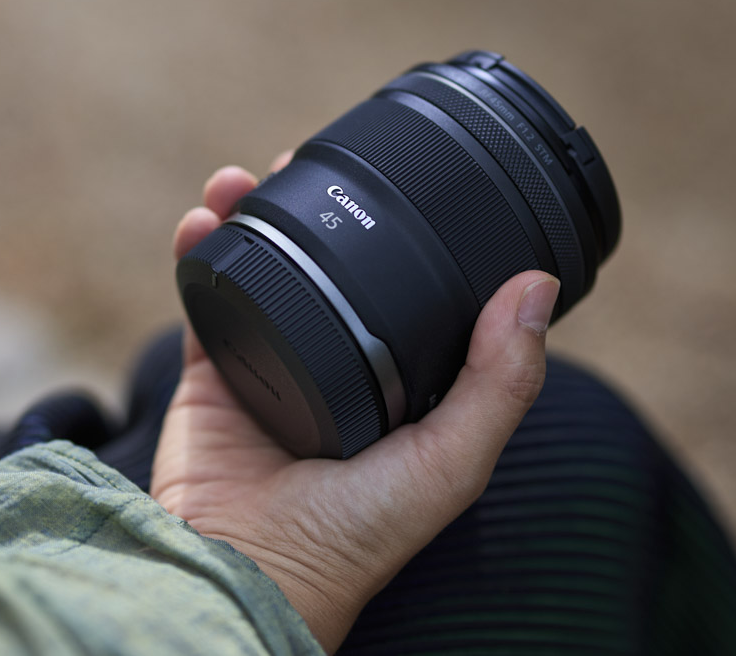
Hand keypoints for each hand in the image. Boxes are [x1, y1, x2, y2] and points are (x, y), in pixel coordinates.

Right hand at [152, 158, 558, 652]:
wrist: (245, 574)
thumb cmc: (354, 540)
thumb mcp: (451, 462)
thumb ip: (499, 382)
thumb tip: (537, 285)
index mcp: (399, 382)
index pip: (407, 289)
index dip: (401, 232)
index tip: (397, 180)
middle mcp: (337, 365)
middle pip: (328, 264)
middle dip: (314, 208)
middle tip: (306, 161)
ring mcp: (271, 363)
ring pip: (264, 267)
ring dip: (251, 214)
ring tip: (243, 179)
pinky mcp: (212, 373)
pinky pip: (204, 296)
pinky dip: (198, 251)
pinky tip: (201, 220)